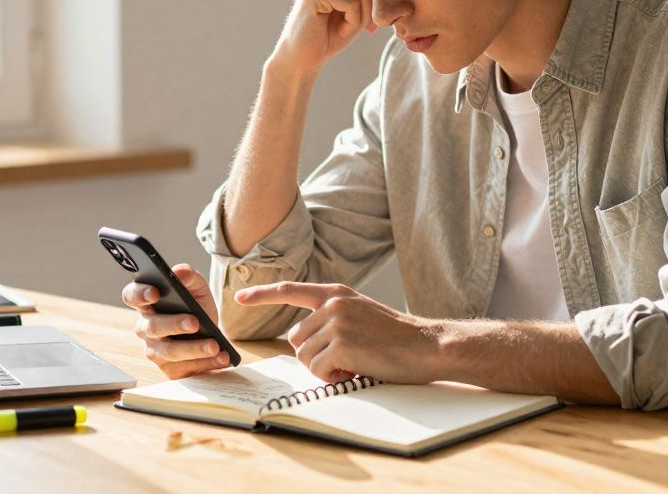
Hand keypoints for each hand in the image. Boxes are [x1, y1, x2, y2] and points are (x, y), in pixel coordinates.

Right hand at [121, 264, 231, 379]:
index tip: (155, 293)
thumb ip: (190, 276)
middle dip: (174, 324)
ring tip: (214, 345)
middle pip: (153, 327)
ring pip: (169, 351)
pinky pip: (184, 368)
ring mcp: (154, 350)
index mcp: (147, 303)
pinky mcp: (168, 369)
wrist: (210, 334)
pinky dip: (205, 363)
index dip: (139, 294)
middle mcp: (145, 328)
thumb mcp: (197, 289)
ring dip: (194, 348)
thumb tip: (179, 271)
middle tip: (195, 322)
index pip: (131, 296)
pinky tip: (221, 357)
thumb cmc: (196, 307)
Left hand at [234, 282, 441, 383]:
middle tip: (346, 359)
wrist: (427, 345)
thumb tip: (302, 340)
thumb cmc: (396, 337)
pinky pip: (317, 369)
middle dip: (315, 355)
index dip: (263, 294)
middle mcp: (332, 304)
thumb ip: (333, 316)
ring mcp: (336, 323)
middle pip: (296, 339)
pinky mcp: (341, 344)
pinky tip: (355, 371)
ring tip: (354, 364)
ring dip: (325, 368)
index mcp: (336, 294)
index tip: (240, 296)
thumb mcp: (362, 313)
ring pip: (304, 357)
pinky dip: (332, 377)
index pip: (291, 290)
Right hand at [268, 0, 377, 77]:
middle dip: (365, 11)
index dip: (370, 2)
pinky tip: (336, 30)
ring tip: (339, 27)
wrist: (304, 59)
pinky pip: (353, 3)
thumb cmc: (332, 34)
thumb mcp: (359, 7)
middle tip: (344, 26)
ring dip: (357, 18)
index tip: (354, 19)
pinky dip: (351, 23)